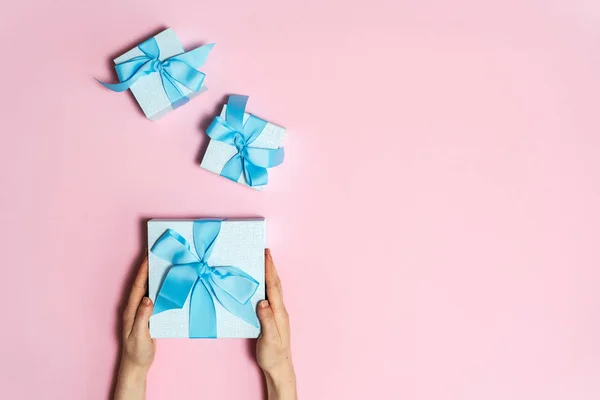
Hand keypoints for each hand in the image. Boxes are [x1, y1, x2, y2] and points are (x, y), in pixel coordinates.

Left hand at [114, 254, 155, 399]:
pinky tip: (167, 283)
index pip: (138, 286)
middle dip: (148, 268)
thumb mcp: (140, 335)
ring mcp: (141, 311)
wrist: (136, 365)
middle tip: (156, 252)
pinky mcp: (148, 315)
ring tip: (163, 262)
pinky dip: (159, 287)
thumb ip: (143, 317)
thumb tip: (148, 298)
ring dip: (154, 276)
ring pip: (147, 289)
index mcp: (131, 310)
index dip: (143, 271)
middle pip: (141, 283)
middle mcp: (134, 307)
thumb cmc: (137, 351)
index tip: (149, 255)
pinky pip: (154, 297)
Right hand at [256, 249, 296, 399]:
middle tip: (265, 251)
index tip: (266, 255)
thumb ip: (266, 320)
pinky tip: (261, 283)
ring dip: (269, 273)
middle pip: (275, 284)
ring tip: (264, 261)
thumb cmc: (273, 355)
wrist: (280, 368)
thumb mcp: (269, 339)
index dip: (269, 270)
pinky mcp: (273, 317)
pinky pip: (270, 296)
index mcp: (279, 312)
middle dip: (270, 267)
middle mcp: (280, 310)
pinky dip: (266, 285)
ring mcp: (277, 313)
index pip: (273, 287)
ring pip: (273, 289)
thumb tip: (262, 301)